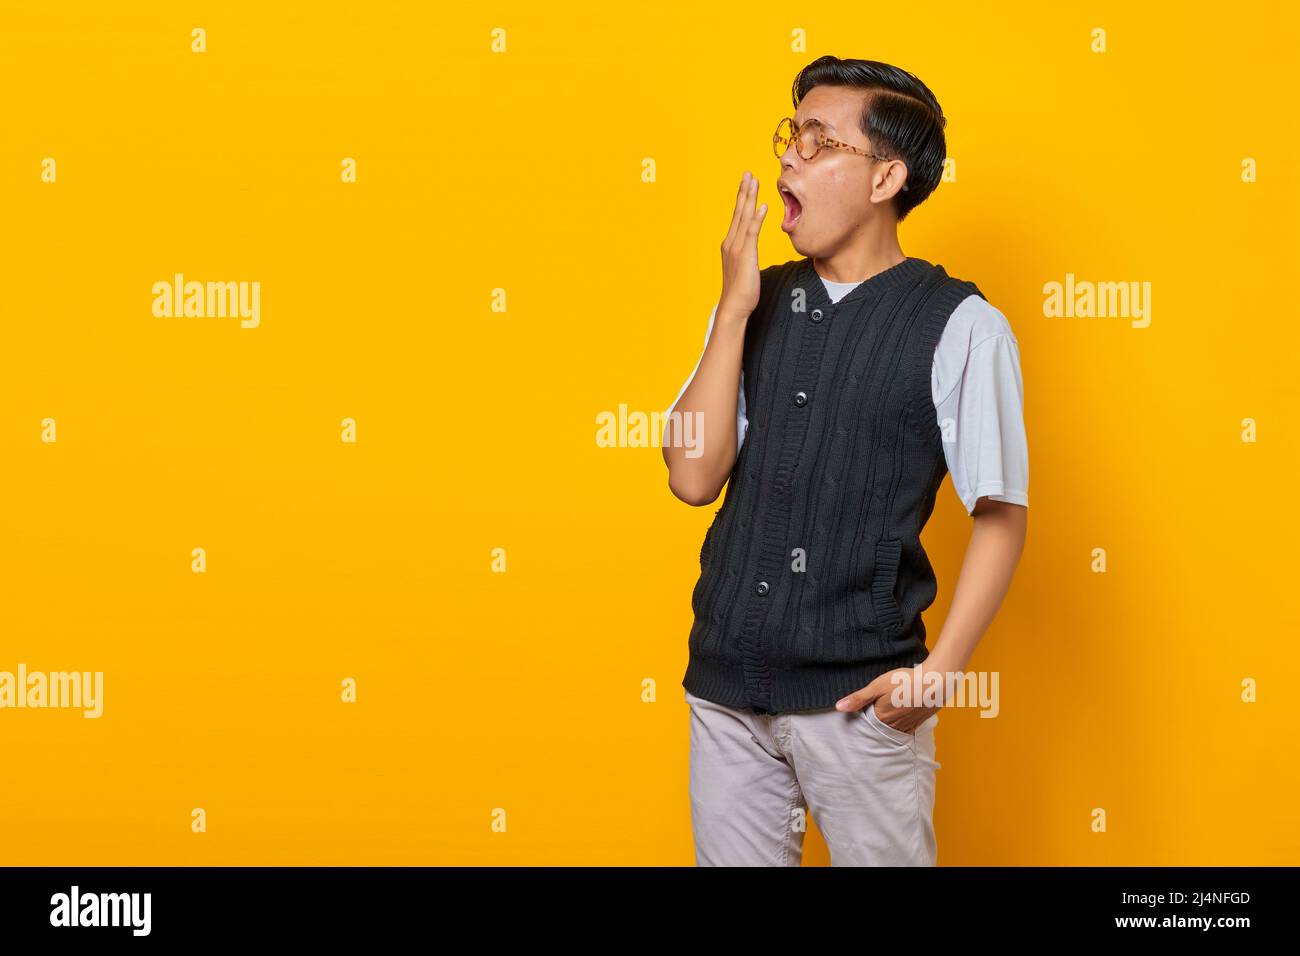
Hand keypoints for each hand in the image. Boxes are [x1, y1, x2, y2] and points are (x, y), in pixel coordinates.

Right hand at [718, 171, 766, 319]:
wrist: (734, 306)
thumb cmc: (741, 292)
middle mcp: (731, 243)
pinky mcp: (746, 255)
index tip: (746, 183)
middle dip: (744, 191)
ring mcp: (737, 248)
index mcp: (730, 244)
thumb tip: (752, 251)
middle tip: (748, 173)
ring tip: (754, 181)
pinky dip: (756, 218)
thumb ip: (747, 255)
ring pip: (744, 217)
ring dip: (749, 198)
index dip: (742, 198)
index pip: (737, 216)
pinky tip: (762, 206)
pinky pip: (752, 233)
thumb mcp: (744, 269)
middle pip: (738, 212)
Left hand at [834, 665, 942, 733]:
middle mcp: (894, 727)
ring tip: (887, 712)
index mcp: (881, 719)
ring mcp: (907, 726)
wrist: (935, 682)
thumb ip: (859, 698)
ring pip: (892, 730)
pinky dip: (900, 724)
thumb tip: (838, 707)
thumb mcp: (878, 685)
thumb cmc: (905, 681)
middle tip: (876, 709)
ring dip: (888, 725)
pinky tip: (900, 715)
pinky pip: (905, 729)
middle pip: (879, 729)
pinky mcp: (918, 723)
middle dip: (874, 723)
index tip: (861, 711)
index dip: (862, 717)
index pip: (865, 723)